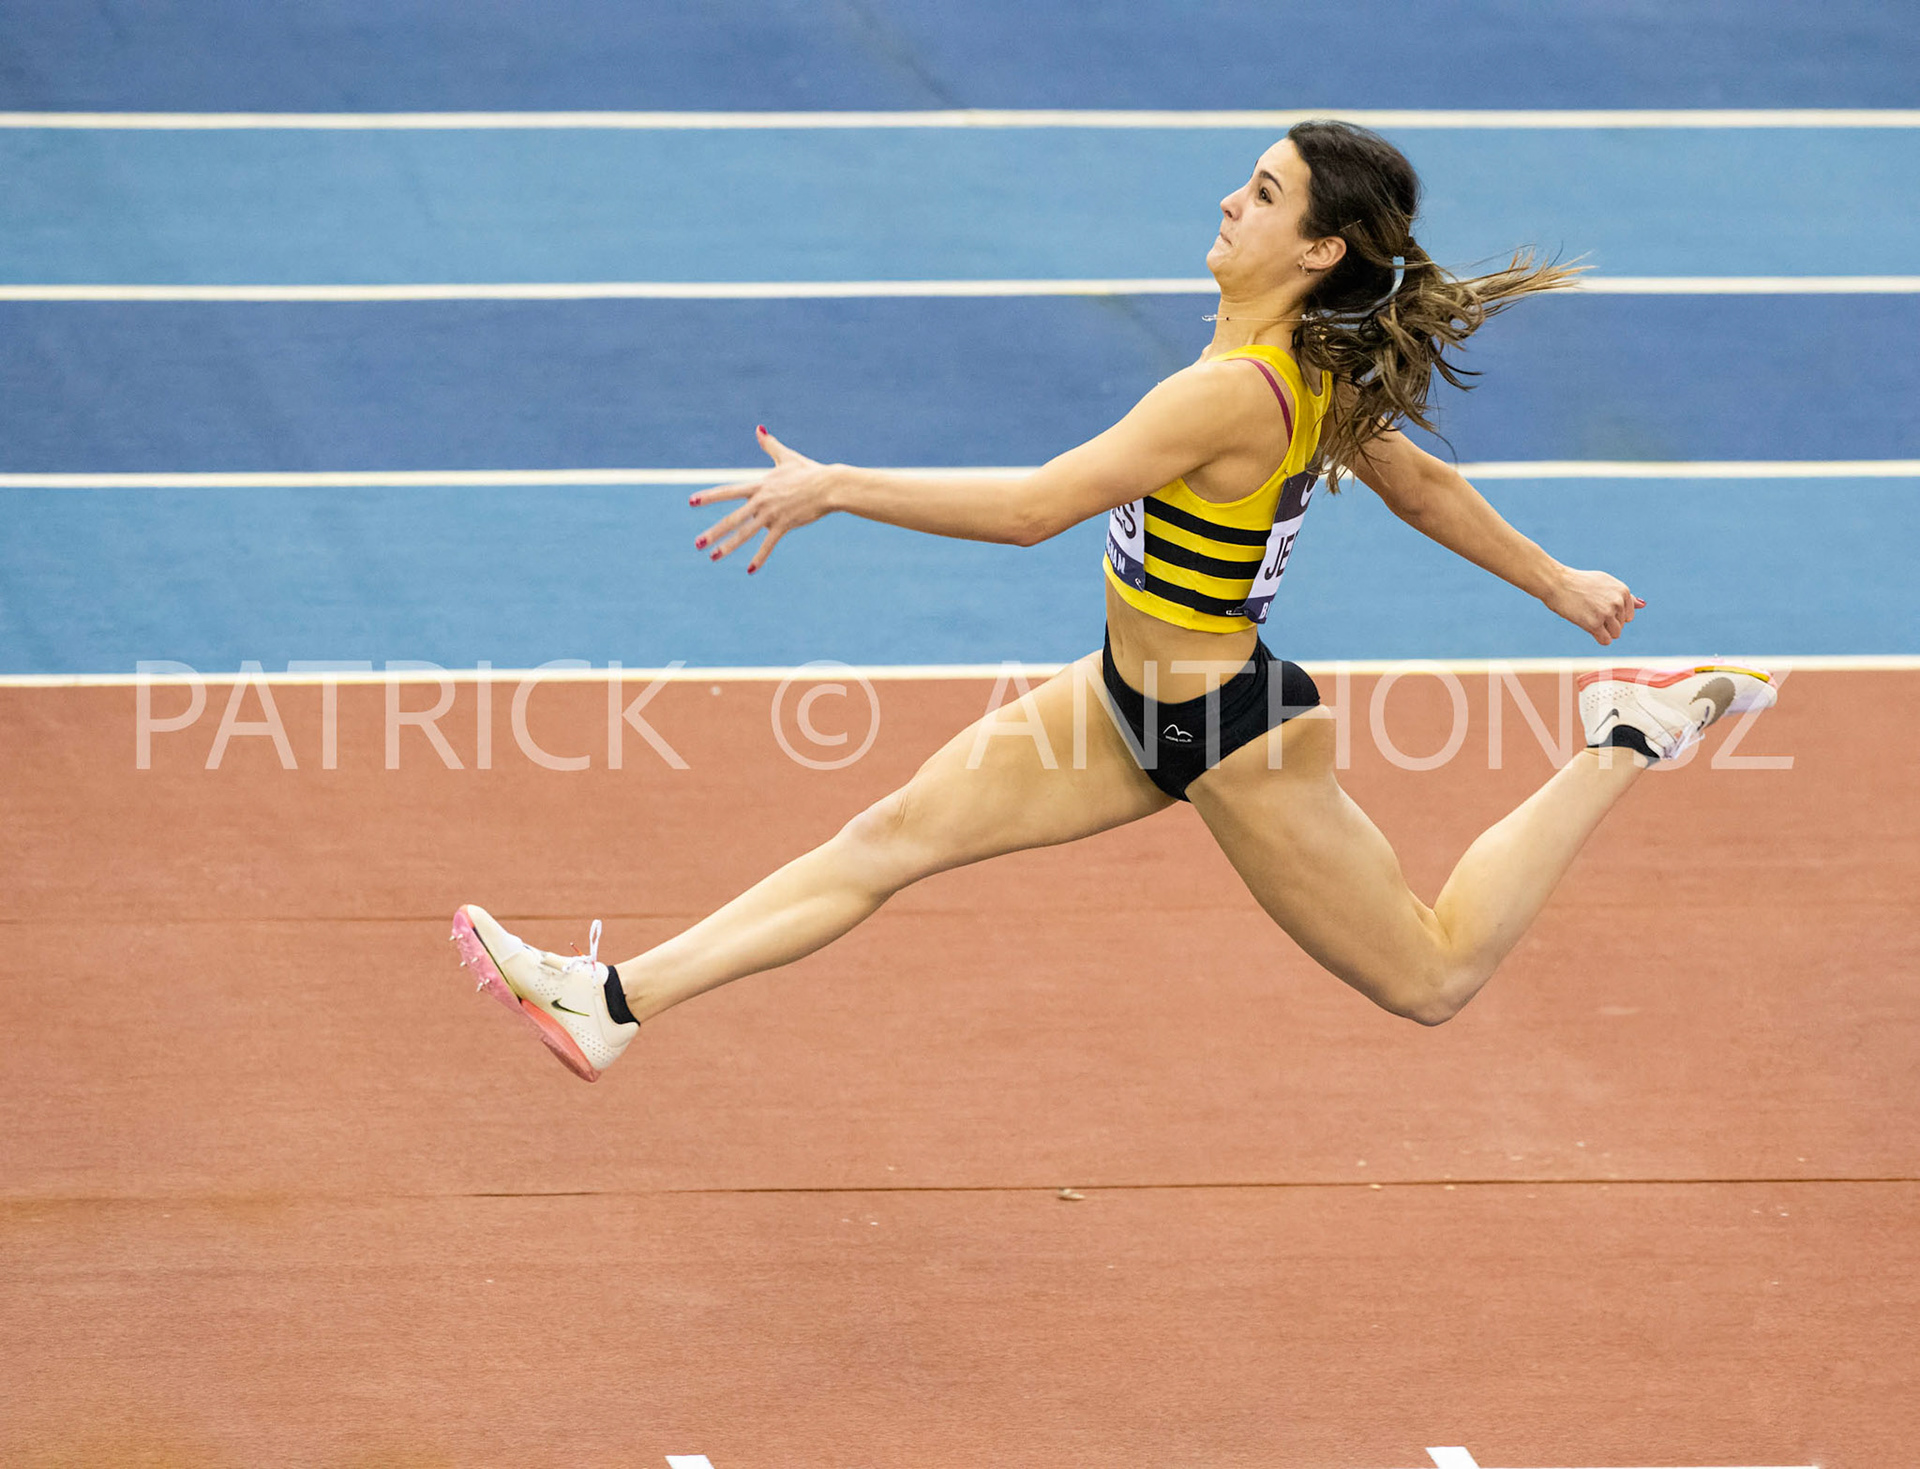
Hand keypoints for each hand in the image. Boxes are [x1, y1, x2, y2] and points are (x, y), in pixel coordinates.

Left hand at [688, 427, 838, 572]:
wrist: (829, 486)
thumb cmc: (810, 471)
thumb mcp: (787, 457)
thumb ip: (770, 445)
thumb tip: (758, 428)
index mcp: (759, 485)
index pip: (728, 491)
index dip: (709, 496)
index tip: (692, 502)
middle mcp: (761, 501)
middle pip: (732, 518)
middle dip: (713, 532)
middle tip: (697, 544)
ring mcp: (772, 514)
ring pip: (745, 533)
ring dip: (728, 547)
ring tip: (713, 558)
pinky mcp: (784, 525)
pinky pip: (768, 544)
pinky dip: (759, 557)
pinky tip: (749, 570)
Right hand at [1543, 566, 1645, 645]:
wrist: (1558, 583)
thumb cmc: (1580, 583)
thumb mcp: (1605, 583)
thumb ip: (1625, 597)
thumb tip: (1643, 605)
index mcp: (1623, 591)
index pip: (1628, 616)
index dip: (1612, 615)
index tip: (1598, 607)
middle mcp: (1618, 602)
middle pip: (1621, 626)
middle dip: (1607, 623)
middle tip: (1590, 611)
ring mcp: (1606, 613)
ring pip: (1615, 634)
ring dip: (1602, 631)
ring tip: (1588, 618)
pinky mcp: (1594, 624)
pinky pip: (1605, 640)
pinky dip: (1598, 638)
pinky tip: (1587, 626)